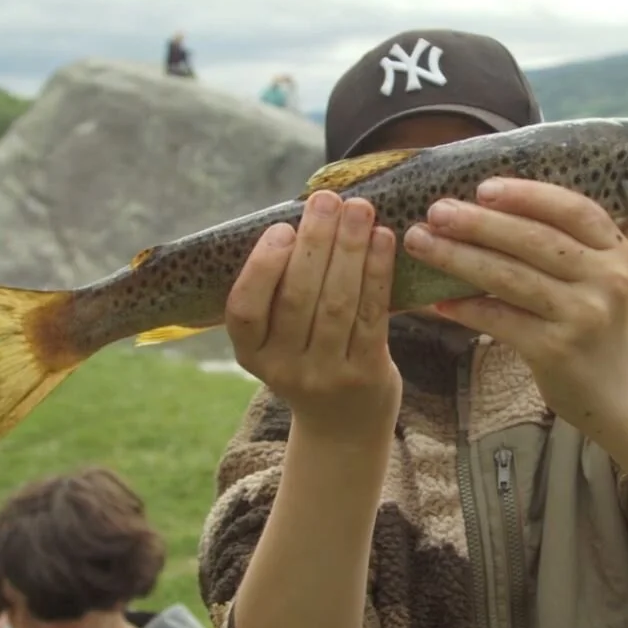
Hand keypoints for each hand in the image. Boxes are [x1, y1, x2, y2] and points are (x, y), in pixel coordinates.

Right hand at [226, 190, 402, 439]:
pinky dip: (377, 273)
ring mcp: (325, 376)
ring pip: (337, 304)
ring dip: (350, 250)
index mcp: (252, 354)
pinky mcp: (365, 375)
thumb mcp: (280, 338)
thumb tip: (307, 217)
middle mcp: (283, 368)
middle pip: (298, 298)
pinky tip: (383, 240)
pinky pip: (371, 316)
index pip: (244, 310)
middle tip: (327, 200)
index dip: (262, 267)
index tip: (282, 227)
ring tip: (359, 210)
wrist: (344, 426)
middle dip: (315, 243)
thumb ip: (282, 290)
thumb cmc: (311, 360)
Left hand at [402, 177, 627, 429]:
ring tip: (422, 243)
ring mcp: (583, 315)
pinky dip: (467, 308)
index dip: (526, 195)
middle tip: (436, 211)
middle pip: (533, 240)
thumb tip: (488, 208)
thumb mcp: (597, 277)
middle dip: (479, 222)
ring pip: (510, 277)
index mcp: (616, 250)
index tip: (483, 187)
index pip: (571, 209)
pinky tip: (438, 301)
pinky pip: (500, 319)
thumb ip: (564, 245)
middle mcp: (605, 279)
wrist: (619, 393)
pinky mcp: (556, 349)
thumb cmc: (595, 324)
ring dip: (459, 257)